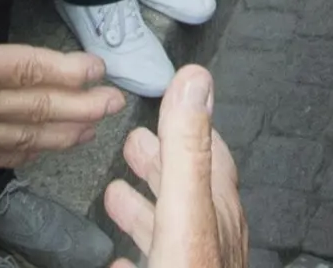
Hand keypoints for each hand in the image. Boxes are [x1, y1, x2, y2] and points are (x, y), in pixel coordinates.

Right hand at [0, 35, 122, 171]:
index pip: (21, 69)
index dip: (64, 71)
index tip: (97, 68)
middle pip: (30, 108)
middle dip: (78, 106)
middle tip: (117, 103)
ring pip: (16, 137)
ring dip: (59, 133)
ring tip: (94, 128)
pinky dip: (19, 154)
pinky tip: (39, 152)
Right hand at [103, 66, 248, 267]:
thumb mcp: (185, 208)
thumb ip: (187, 147)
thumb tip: (195, 82)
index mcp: (215, 207)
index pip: (205, 150)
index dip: (185, 123)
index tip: (167, 100)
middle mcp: (212, 235)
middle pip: (184, 186)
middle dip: (157, 160)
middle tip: (134, 142)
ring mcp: (196, 263)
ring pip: (169, 226)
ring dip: (143, 206)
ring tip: (118, 194)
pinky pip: (155, 264)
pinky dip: (135, 253)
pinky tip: (121, 260)